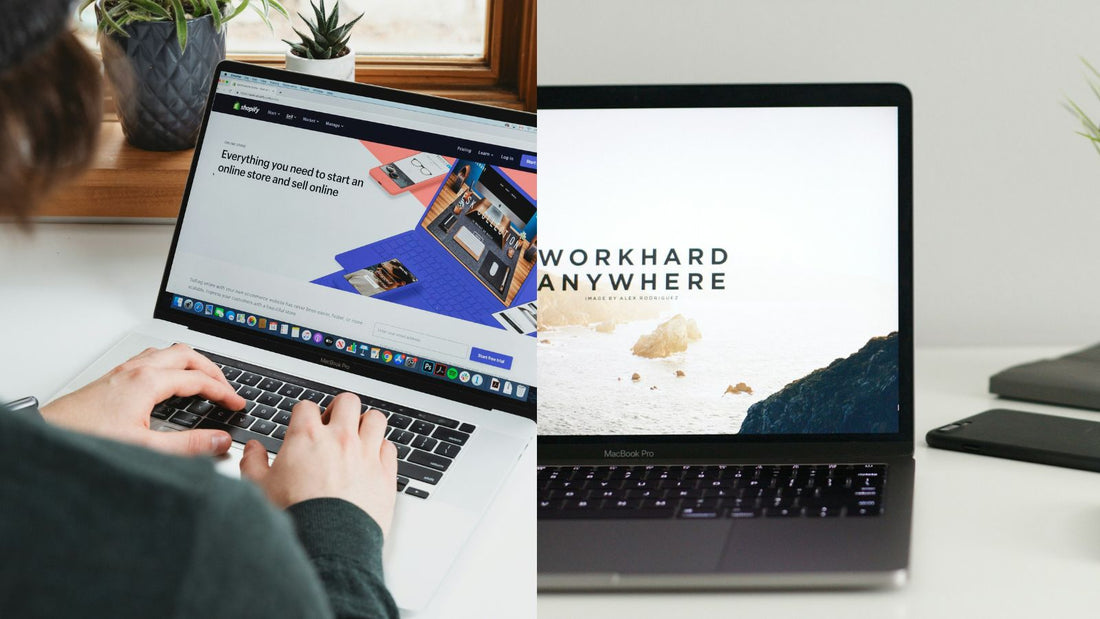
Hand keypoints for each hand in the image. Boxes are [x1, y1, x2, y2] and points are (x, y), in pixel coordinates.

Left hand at [39, 344, 243, 455]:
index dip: (223, 391)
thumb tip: (220, 440)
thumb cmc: (86, 439)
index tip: (236, 404)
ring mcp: (122, 371)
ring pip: (166, 353)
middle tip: (226, 388)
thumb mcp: (145, 447)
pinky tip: (166, 382)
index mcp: (148, 382)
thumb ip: (188, 445)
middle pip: (186, 355)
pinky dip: (169, 366)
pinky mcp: (111, 378)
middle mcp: (135, 370)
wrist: (47, 438)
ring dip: (190, 363)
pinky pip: (149, 359)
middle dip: (211, 370)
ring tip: (202, 380)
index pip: (198, 379)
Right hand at [239, 393, 398, 537]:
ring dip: (366, 425)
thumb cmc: (295, 518)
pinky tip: (372, 461)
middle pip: (347, 401)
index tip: (303, 426)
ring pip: (375, 419)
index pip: (307, 406)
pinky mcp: (386, 474)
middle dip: (339, 410)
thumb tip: (253, 449)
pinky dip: (381, 450)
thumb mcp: (259, 489)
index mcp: (307, 437)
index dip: (303, 415)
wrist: (327, 545)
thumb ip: (253, 463)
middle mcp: (340, 439)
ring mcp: (366, 454)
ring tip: (357, 438)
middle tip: (333, 425)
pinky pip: (390, 448)